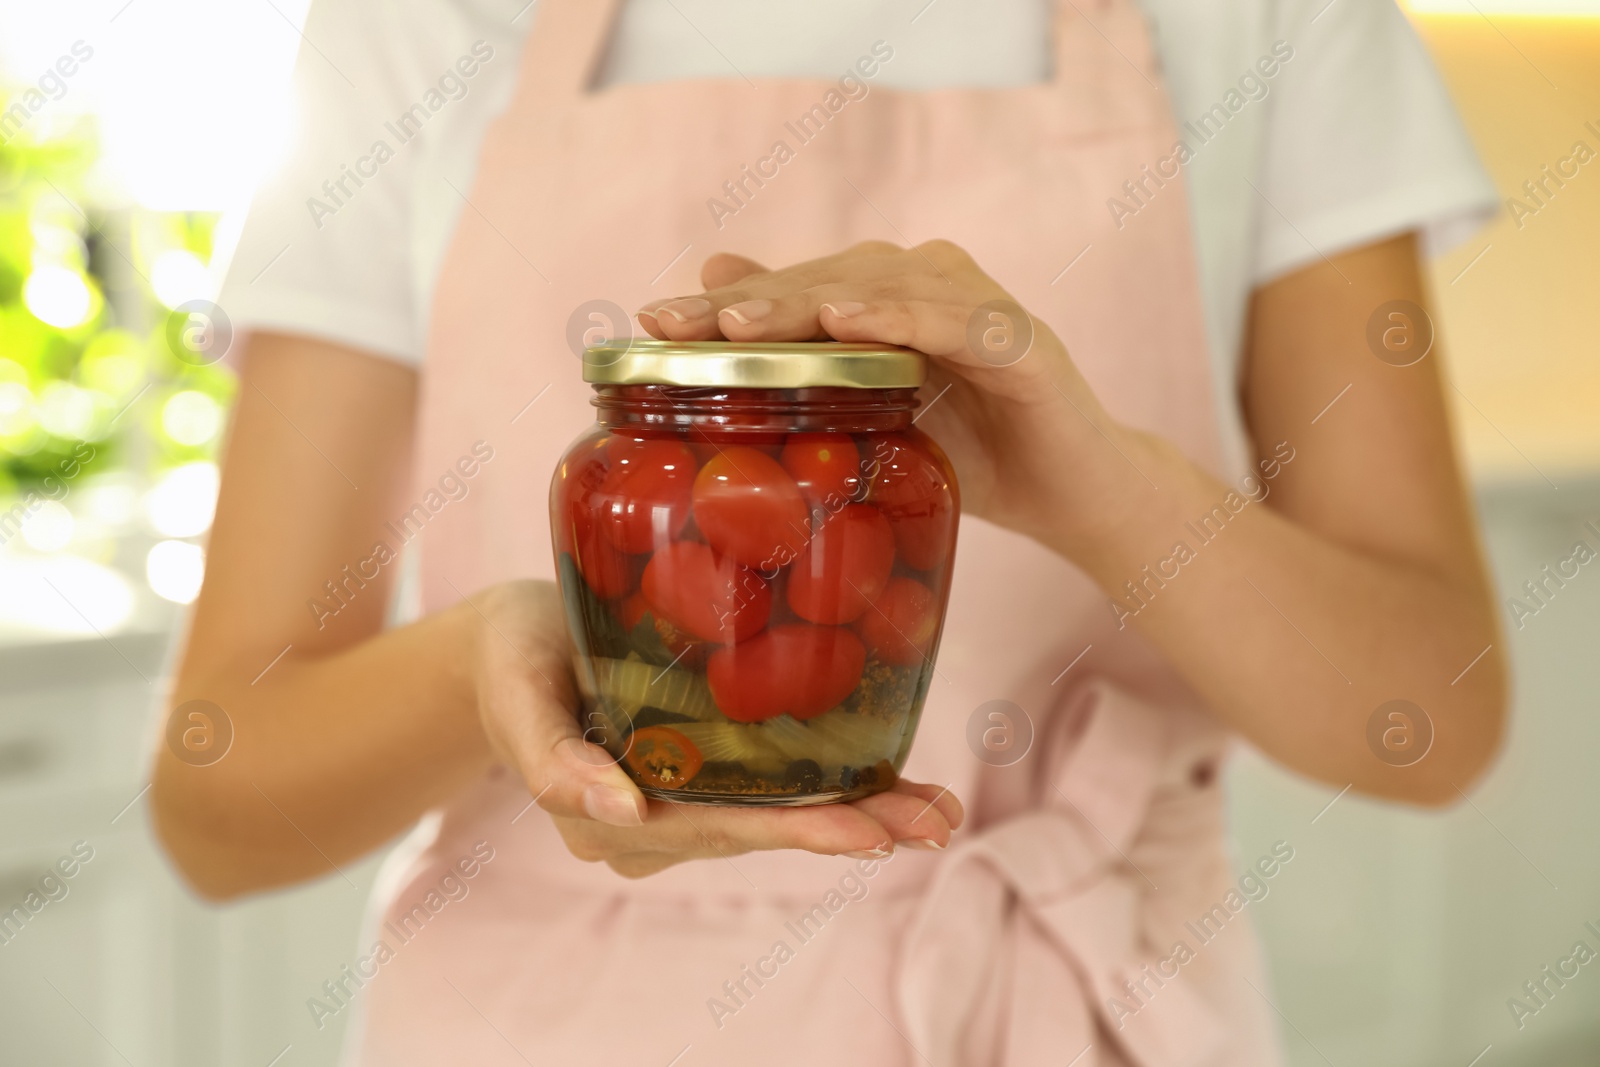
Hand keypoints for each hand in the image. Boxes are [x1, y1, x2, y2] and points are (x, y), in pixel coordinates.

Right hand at [469, 579, 964, 878]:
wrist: (506, 640)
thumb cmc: (509, 658)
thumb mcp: (517, 694)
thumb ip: (555, 764)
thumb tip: (626, 813)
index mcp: (609, 821)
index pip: (718, 827)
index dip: (795, 830)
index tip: (867, 833)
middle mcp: (652, 827)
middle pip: (762, 829)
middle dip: (852, 828)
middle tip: (933, 822)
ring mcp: (678, 804)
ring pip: (775, 813)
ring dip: (858, 813)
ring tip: (937, 810)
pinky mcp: (699, 771)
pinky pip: (768, 785)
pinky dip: (832, 785)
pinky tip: (896, 784)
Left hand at [638, 241, 1146, 549]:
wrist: (1073, 497)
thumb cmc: (969, 457)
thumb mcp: (875, 422)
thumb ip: (811, 369)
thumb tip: (718, 305)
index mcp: (888, 303)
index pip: (795, 293)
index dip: (724, 304)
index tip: (650, 321)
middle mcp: (931, 286)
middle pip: (830, 279)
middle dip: (752, 301)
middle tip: (683, 322)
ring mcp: (979, 309)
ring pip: (884, 287)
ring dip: (811, 299)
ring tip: (743, 321)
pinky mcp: (1023, 343)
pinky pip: (959, 320)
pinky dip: (905, 314)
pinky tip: (852, 320)